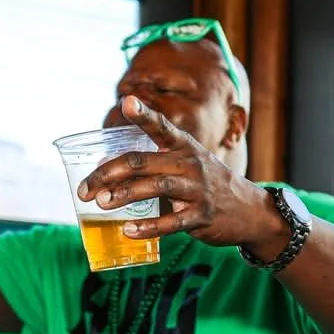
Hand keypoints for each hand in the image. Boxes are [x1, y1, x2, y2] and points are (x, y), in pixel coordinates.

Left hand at [76, 96, 280, 247]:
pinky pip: (170, 223)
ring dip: (123, 196)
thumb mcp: (185, 165)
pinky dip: (147, 227)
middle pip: (142, 162)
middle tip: (85, 189)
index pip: (161, 126)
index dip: (143, 114)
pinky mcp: (201, 216)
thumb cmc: (206, 185)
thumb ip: (150, 163)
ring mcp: (197, 190)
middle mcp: (190, 163)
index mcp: (183, 147)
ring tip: (101, 204)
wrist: (248, 210)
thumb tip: (104, 167)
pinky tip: (128, 230)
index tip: (125, 102)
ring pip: (154, 188)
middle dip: (108, 174)